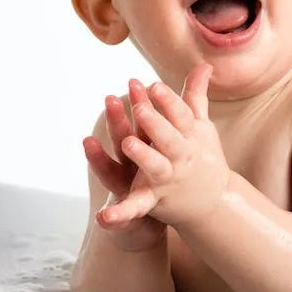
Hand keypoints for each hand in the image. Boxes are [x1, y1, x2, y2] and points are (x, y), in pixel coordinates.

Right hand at [82, 76, 168, 251]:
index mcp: (143, 147)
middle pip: (122, 139)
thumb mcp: (164, 145)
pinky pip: (125, 212)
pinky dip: (114, 215)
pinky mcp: (131, 210)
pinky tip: (103, 218)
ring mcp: (127, 186)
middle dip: (116, 121)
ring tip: (87, 142)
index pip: (139, 121)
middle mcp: (129, 163)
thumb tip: (203, 69)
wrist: (146, 221)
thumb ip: (179, 112)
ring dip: (98, 158)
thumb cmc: (156, 175)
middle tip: (110, 98)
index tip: (134, 82)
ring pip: (112, 170)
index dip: (138, 103)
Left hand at [96, 63, 230, 229]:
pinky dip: (121, 214)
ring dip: (143, 156)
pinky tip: (103, 218)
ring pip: (155, 167)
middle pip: (169, 138)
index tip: (154, 85)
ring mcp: (167, 178)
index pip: (180, 115)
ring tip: (128, 143)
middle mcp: (181, 156)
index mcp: (190, 136)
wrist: (215, 201)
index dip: (168, 101)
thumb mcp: (199, 127)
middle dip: (155, 123)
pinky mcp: (154, 199)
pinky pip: (136, 206)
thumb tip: (204, 64)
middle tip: (140, 106)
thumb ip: (195, 96)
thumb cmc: (202, 156)